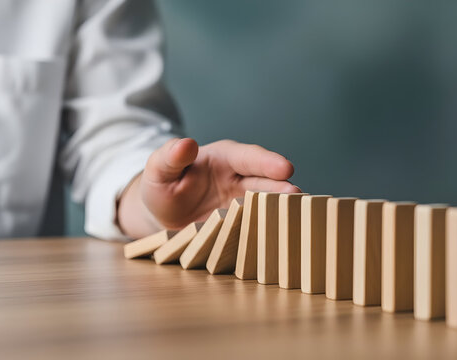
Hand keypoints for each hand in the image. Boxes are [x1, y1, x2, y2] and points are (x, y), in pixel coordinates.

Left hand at [118, 138, 299, 237]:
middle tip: (297, 195)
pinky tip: (279, 237)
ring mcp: (243, 203)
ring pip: (266, 205)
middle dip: (281, 188)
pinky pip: (257, 226)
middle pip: (265, 182)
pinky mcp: (242, 225)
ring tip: (296, 217)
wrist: (162, 216)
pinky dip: (269, 230)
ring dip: (280, 210)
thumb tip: (186, 143)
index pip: (248, 158)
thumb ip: (170, 157)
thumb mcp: (158, 170)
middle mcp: (240, 179)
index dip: (267, 162)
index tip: (286, 168)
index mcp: (224, 159)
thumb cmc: (161, 187)